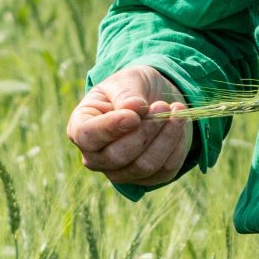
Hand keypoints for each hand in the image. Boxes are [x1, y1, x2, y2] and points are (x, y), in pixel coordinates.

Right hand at [68, 66, 192, 186]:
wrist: (156, 99)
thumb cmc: (132, 88)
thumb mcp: (127, 79)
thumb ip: (126, 93)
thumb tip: (133, 108)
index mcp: (81, 127)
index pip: (87, 137)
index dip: (110, 128)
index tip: (134, 115)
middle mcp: (95, 156)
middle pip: (117, 157)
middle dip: (145, 131)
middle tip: (162, 106)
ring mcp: (120, 172)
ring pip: (143, 166)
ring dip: (165, 137)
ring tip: (175, 110)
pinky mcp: (147, 178)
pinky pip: (165, 169)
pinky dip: (176, 145)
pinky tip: (178, 124)